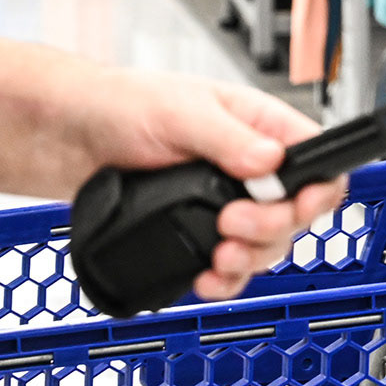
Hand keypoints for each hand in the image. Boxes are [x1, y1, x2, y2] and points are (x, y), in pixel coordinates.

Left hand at [79, 69, 345, 301]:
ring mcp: (225, 204)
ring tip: (219, 256)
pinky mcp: (198, 233)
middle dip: (270, 228)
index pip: (316, 161)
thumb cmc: (123, 104)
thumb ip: (227, 138)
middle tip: (230, 225)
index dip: (317, 189)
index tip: (296, 206)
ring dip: (249, 259)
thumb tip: (271, 160)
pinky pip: (230, 268)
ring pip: (266, 246)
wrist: (68, 137)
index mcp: (259, 127)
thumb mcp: (180, 112)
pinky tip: (206, 278)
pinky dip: (225, 280)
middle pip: (295, 214)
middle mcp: (251, 168)